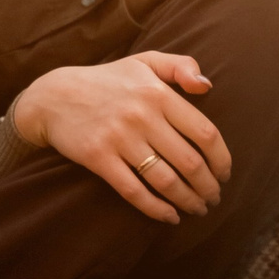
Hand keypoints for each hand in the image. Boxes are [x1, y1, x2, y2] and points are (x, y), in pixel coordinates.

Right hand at [11, 51, 229, 223]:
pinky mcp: (98, 158)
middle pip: (189, 162)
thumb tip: (208, 86)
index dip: (221, 159)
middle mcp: (142, 116)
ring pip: (166, 180)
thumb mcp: (145, 62)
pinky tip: (171, 217)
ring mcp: (119, 138)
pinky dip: (156, 209)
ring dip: (188, 201)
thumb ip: (181, 66)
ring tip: (198, 208)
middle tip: (214, 198)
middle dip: (208, 187)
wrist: (53, 95)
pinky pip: (134, 191)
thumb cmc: (107, 80)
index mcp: (159, 93)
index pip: (205, 133)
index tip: (225, 174)